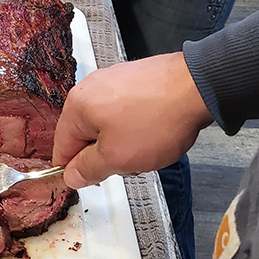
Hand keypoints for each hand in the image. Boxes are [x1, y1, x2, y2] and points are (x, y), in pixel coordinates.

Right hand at [52, 53, 212, 189]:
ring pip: (107, 124)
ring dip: (123, 141)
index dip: (77, 170)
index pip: (62, 148)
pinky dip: (136, 125)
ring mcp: (113, 79)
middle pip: (85, 135)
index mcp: (77, 106)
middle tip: (130, 161)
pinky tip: (155, 129)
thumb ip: (88, 169)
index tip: (97, 179)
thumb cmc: (155, 121)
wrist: (197, 87)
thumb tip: (70, 176)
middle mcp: (89, 87)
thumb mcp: (117, 157)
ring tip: (148, 145)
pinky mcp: (134, 78)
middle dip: (105, 154)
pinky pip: (125, 110)